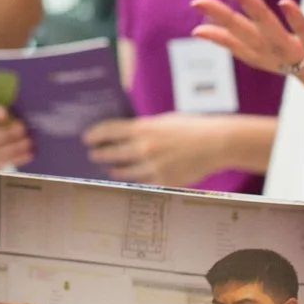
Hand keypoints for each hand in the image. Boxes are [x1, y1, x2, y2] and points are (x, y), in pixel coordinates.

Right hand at [0, 101, 33, 168]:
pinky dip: (16, 159)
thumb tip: (25, 109)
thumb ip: (10, 108)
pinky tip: (28, 154)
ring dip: (12, 148)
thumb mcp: (2, 107)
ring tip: (28, 142)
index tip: (5, 113)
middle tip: (21, 128)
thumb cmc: (1, 116)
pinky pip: (0, 164)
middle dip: (4, 134)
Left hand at [82, 113, 223, 186]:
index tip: (86, 138)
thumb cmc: (192, 127)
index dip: (95, 135)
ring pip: (123, 171)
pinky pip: (141, 182)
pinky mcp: (162, 180)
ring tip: (110, 170)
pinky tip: (130, 179)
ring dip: (114, 170)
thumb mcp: (165, 121)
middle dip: (100, 154)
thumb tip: (126, 134)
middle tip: (93, 155)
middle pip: (111, 153)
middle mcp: (144, 147)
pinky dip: (134, 180)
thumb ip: (145, 128)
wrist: (216, 143)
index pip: (109, 131)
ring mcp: (152, 166)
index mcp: (144, 128)